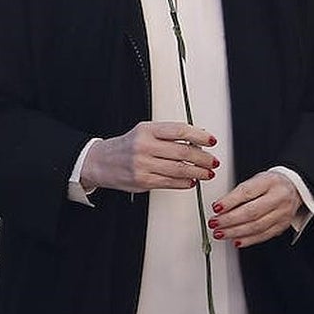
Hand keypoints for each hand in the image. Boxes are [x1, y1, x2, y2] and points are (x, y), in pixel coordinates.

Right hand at [79, 121, 217, 193]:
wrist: (101, 161)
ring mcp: (143, 164)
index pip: (180, 130)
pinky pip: (171, 182)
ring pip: (180, 169)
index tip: (211, 141)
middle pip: (183, 151)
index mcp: (147, 130)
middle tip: (212, 161)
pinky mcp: (143, 180)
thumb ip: (167, 135)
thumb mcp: (144, 132)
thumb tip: (197, 139)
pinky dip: (185, 182)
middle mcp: (144, 146)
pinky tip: (191, 181)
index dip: (200, 136)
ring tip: (207, 173)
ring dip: (199, 172)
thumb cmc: (126, 146)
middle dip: (203, 158)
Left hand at [210, 171, 300, 248]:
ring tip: (220, 233)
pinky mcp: (283, 226)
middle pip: (251, 212)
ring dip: (235, 232)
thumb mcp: (256, 180)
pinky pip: (264, 235)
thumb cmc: (270, 184)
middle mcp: (279, 198)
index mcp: (270, 182)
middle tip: (214, 223)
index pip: (247, 192)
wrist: (293, 188)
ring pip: (256, 226)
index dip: (230, 201)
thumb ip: (239, 193)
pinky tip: (236, 240)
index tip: (216, 207)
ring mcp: (283, 213)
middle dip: (229, 220)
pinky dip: (248, 239)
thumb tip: (220, 207)